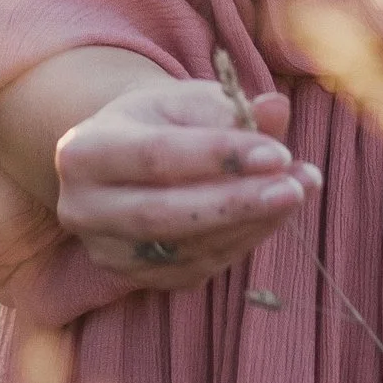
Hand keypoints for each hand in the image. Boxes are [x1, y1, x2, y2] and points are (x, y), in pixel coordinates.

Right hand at [54, 79, 317, 292]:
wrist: (128, 158)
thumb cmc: (162, 121)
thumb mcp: (189, 102)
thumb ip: (231, 108)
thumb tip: (277, 108)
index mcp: (83, 151)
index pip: (155, 157)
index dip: (218, 156)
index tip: (278, 152)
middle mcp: (83, 209)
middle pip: (162, 214)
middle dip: (236, 203)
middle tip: (295, 187)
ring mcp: (106, 251)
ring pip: (184, 249)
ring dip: (250, 223)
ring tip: (299, 189)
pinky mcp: (133, 280)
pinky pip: (195, 269)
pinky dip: (240, 243)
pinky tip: (272, 214)